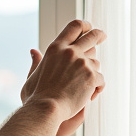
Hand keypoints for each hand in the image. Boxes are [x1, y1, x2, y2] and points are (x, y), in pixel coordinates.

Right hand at [21, 20, 105, 135]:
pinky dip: (96, 88)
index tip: (89, 28)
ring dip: (92, 74)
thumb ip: (36, 62)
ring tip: (84, 88)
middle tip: (102, 36)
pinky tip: (89, 96)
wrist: (46, 109)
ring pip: (96, 63)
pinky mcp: (91, 76)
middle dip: (99, 35)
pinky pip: (100, 80)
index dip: (84, 25)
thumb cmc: (36, 97)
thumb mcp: (32, 76)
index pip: (74, 27)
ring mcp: (82, 63)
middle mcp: (70, 52)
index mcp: (55, 48)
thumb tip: (33, 51)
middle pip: (92, 36)